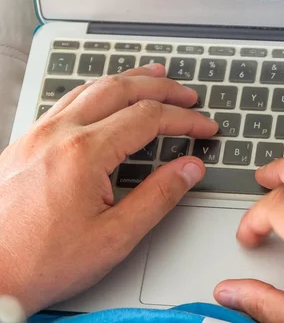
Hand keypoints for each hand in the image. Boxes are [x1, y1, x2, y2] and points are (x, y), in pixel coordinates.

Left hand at [0, 64, 217, 314]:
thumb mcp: (114, 236)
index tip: (205, 127)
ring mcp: (38, 134)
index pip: (148, 118)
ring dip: (128, 79)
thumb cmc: (40, 262)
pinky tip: (106, 96)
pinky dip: (98, 90)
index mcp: (84, 153)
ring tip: (153, 76)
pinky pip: (68, 100)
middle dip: (161, 87)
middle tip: (187, 94)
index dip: (184, 119)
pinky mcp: (26, 143)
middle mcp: (59, 133)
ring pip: (91, 88)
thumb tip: (189, 168)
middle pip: (120, 89)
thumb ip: (159, 196)